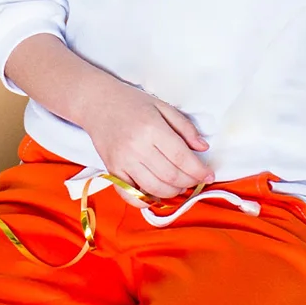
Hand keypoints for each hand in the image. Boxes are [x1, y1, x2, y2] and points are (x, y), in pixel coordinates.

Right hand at [78, 80, 213, 198]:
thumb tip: (203, 148)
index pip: (181, 158)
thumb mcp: (162, 106)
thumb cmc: (131, 103)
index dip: (198, 171)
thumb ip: (185, 127)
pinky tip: (156, 195)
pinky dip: (145, 201)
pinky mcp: (112, 170)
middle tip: (195, 179)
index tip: (209, 175)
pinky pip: (130, 195)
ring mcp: (122, 161)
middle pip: (171, 176)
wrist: (97, 103)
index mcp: (152, 128)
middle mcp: (137, 147)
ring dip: (172, 192)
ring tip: (179, 185)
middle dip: (189, 182)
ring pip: (154, 188)